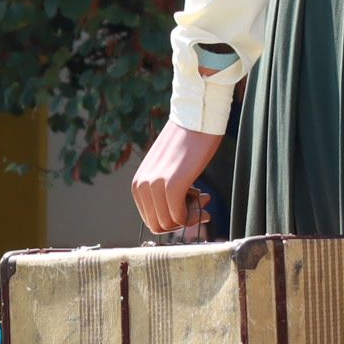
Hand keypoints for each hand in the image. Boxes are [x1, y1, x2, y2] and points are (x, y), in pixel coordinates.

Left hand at [133, 117, 223, 236]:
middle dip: (182, 220)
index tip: (192, 205)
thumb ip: (164, 190)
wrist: (197, 118)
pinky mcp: (170, 186)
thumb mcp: (167, 169)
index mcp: (138, 184)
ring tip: (204, 197)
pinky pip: (179, 217)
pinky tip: (205, 196)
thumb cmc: (187, 142)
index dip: (174, 218)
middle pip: (159, 225)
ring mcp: (153, 186)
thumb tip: (176, 217)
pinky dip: (193, 214)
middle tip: (202, 203)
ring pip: (169, 224)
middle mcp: (141, 186)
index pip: (152, 219)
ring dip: (190, 217)